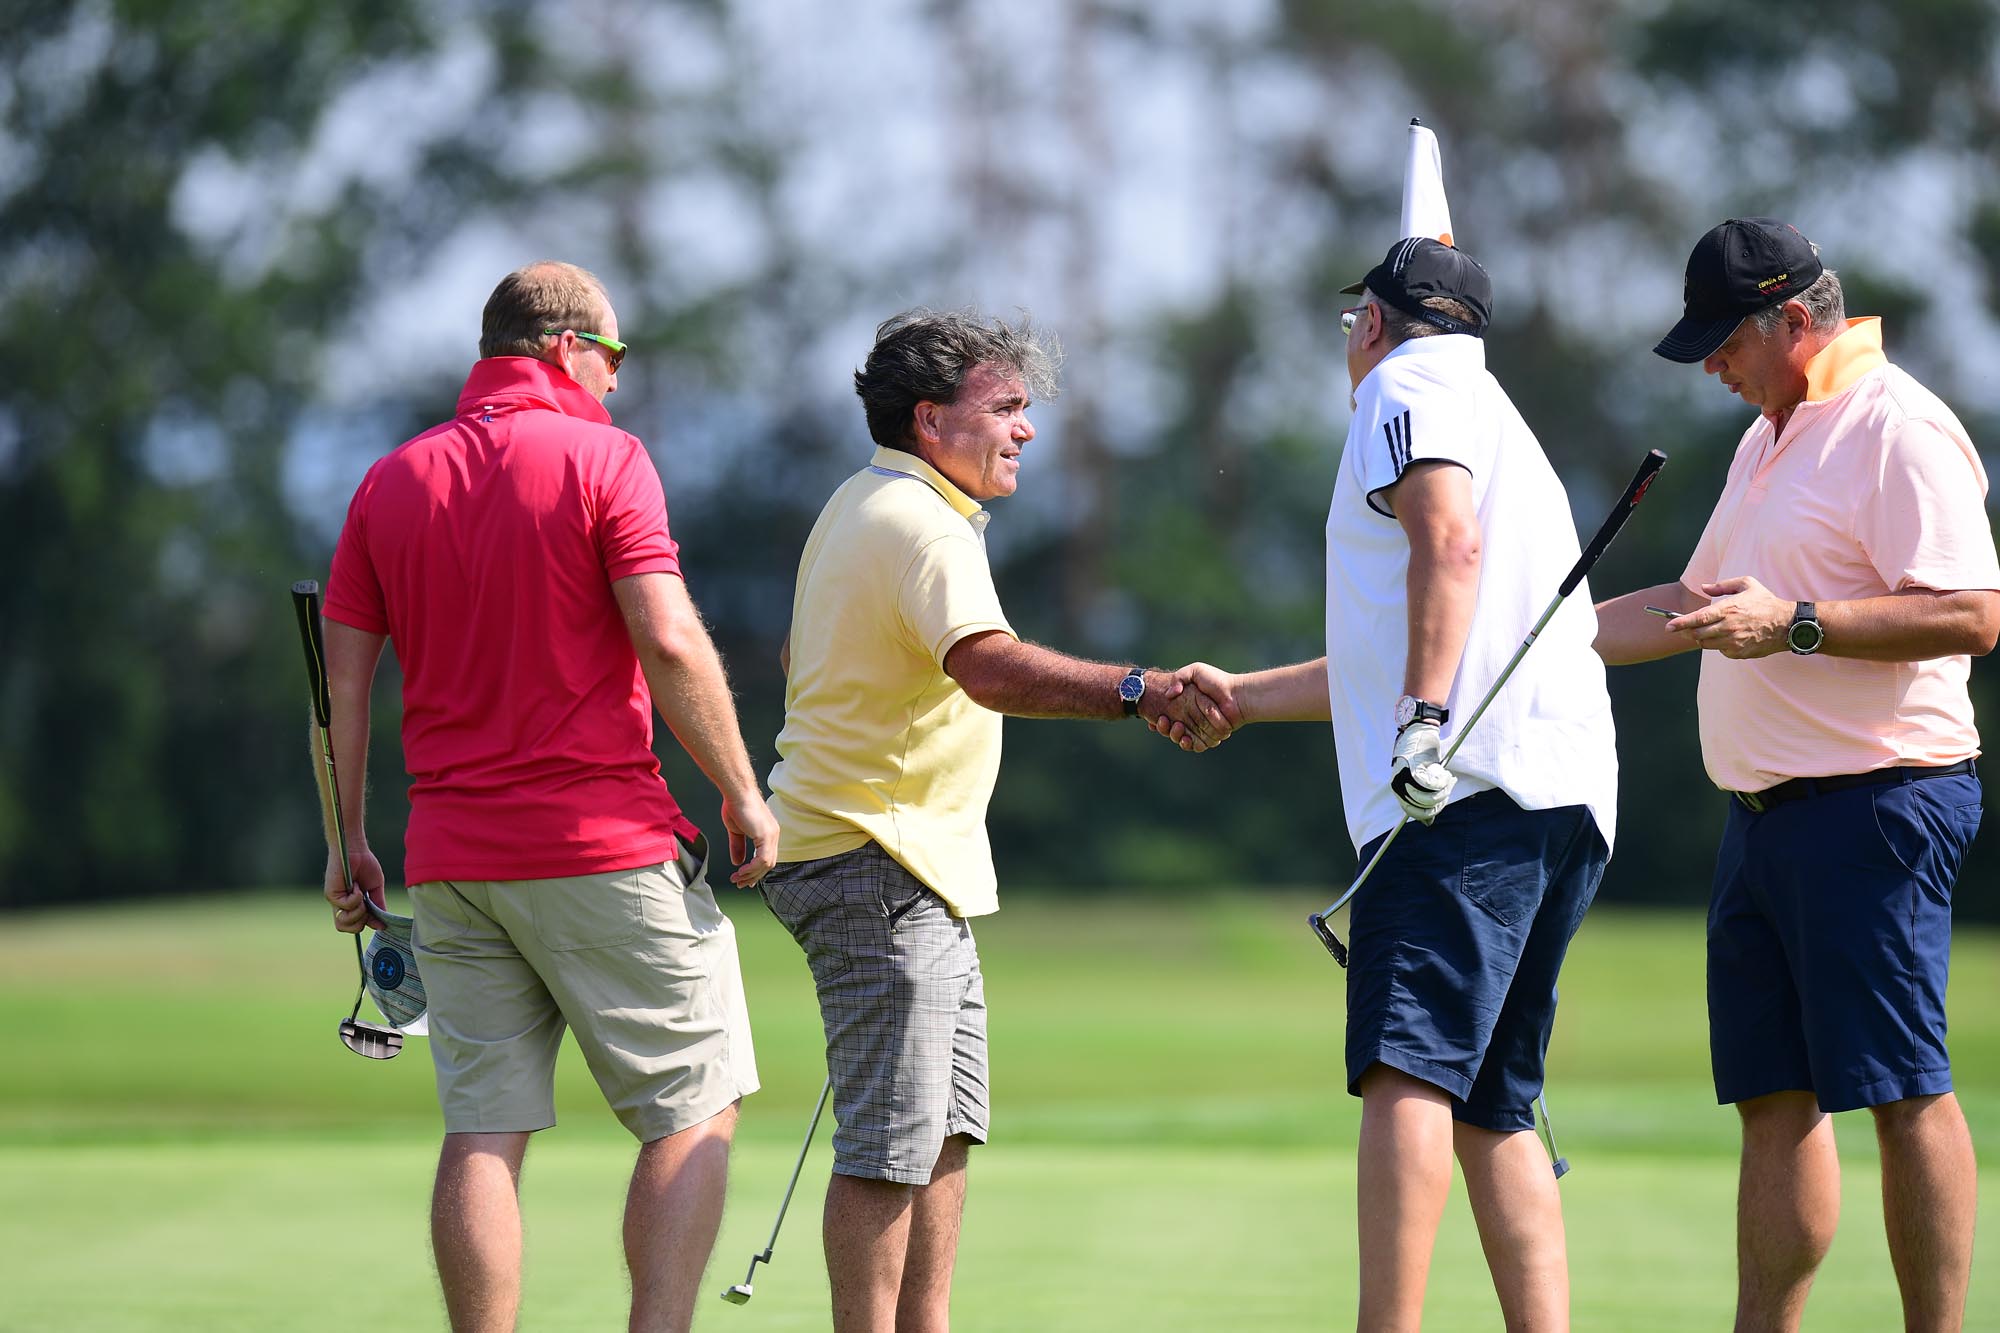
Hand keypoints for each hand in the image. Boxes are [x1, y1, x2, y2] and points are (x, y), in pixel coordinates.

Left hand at [324, 845, 385, 933]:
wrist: (355, 849)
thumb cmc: (364, 865)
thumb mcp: (375, 889)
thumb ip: (377, 906)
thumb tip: (382, 925)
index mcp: (349, 905)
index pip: (353, 925)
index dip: (366, 924)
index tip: (379, 920)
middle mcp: (340, 905)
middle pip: (345, 927)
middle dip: (361, 922)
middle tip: (366, 906)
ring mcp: (334, 900)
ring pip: (343, 922)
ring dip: (358, 912)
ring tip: (362, 896)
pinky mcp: (331, 894)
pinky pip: (346, 906)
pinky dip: (356, 897)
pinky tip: (356, 885)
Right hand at [721, 792, 779, 887]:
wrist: (736, 792)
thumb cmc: (735, 805)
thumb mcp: (736, 831)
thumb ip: (738, 846)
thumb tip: (737, 862)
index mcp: (768, 833)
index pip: (767, 857)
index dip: (756, 870)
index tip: (745, 879)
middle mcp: (774, 835)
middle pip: (768, 863)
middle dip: (753, 876)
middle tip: (740, 883)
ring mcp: (772, 835)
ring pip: (766, 864)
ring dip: (751, 874)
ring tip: (737, 879)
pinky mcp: (766, 836)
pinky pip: (762, 860)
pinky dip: (752, 869)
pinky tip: (741, 872)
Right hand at [1148, 663, 1243, 751]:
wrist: (1236, 695)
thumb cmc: (1217, 681)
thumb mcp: (1195, 671)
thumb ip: (1179, 678)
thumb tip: (1169, 694)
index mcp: (1184, 705)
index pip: (1165, 714)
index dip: (1156, 718)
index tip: (1150, 717)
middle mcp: (1190, 718)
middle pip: (1169, 729)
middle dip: (1163, 727)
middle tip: (1163, 720)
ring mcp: (1199, 729)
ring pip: (1179, 738)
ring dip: (1173, 735)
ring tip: (1176, 727)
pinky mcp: (1208, 738)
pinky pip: (1195, 746)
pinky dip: (1188, 744)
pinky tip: (1185, 738)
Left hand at [1389, 720, 1453, 822]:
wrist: (1418, 730)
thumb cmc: (1420, 754)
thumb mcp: (1421, 779)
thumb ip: (1423, 799)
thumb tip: (1428, 823)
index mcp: (1399, 790)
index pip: (1415, 813)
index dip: (1432, 812)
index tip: (1442, 802)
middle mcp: (1399, 786)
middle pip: (1424, 808)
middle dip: (1441, 801)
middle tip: (1449, 786)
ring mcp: (1405, 778)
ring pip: (1429, 798)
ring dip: (1444, 790)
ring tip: (1448, 778)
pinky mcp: (1414, 769)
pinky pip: (1432, 785)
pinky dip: (1443, 781)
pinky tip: (1446, 773)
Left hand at [1672, 577, 1791, 657]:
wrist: (1787, 624)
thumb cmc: (1765, 602)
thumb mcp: (1747, 584)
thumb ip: (1722, 585)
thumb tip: (1703, 587)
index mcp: (1728, 609)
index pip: (1697, 618)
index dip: (1680, 623)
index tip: (1668, 626)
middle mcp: (1728, 627)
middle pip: (1697, 634)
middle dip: (1687, 632)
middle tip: (1683, 628)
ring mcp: (1733, 642)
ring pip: (1706, 644)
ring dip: (1702, 638)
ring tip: (1710, 629)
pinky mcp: (1739, 653)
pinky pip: (1720, 651)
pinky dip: (1718, 645)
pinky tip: (1728, 637)